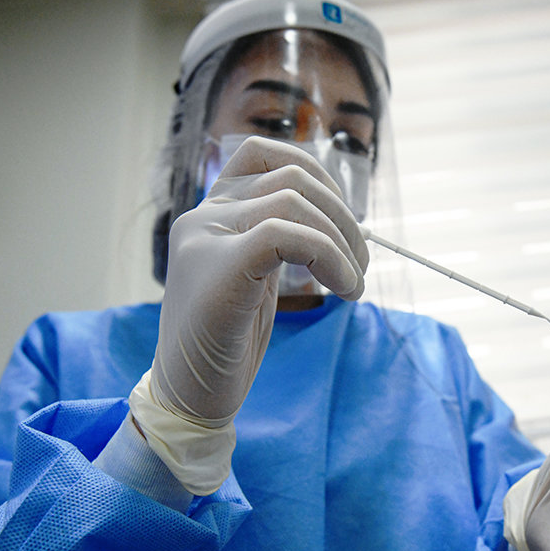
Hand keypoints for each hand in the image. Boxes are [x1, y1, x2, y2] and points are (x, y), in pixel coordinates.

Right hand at [131, 136, 368, 493]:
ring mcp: (205, 239)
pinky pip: (285, 235)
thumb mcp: (254, 276)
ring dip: (343, 241)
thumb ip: (275, 238)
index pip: (264, 153)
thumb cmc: (225, 342)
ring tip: (354, 284)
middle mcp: (203, 215)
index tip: (343, 221)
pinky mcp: (217, 271)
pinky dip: (329, 257)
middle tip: (361, 265)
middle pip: (291, 176)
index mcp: (211, 212)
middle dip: (343, 216)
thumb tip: (336, 215)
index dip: (317, 176)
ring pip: (292, 201)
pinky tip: (344, 290)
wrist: (187, 397)